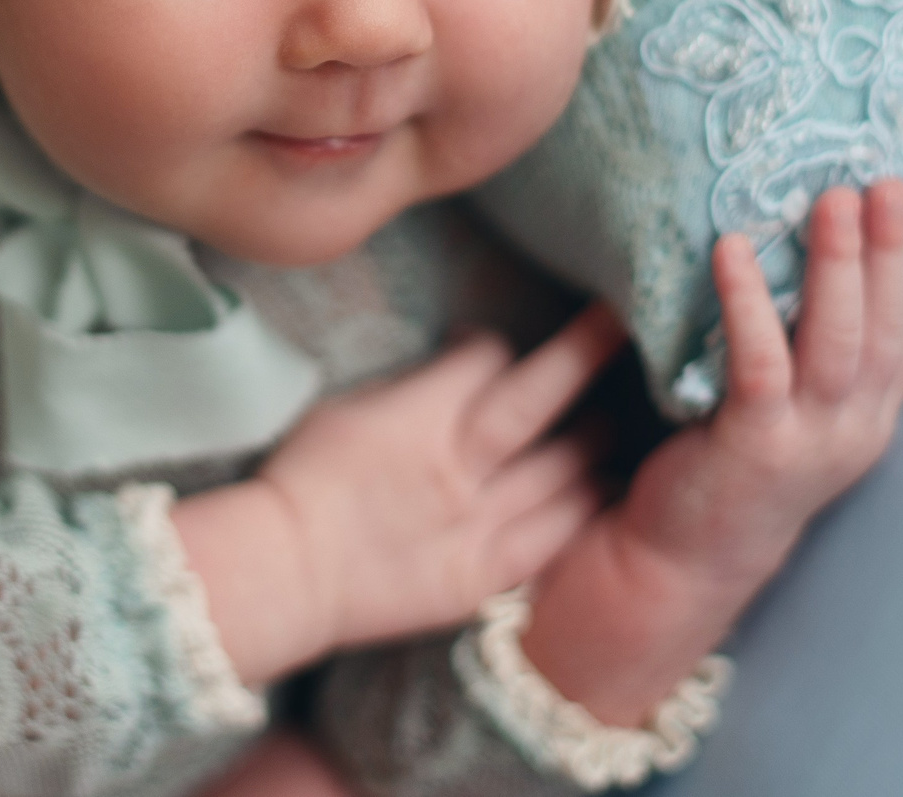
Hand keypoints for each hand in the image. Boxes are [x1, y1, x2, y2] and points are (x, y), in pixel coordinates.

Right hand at [174, 303, 623, 684]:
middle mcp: (462, 462)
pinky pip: (552, 538)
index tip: (490, 348)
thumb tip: (453, 366)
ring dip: (592, 443)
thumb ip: (410, 387)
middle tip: (618, 329)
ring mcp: (479, 520)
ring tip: (610, 426)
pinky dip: (581, 511)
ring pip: (562, 469)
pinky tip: (601, 494)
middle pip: (540, 397)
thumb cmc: (301, 482)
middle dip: (583, 354)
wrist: (285, 573)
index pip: (486, 357)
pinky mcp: (484, 573)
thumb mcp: (347, 407)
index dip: (492, 344)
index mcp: (421, 412)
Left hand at [521, 180, 902, 724]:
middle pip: (889, 332)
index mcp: (869, 417)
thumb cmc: (724, 463)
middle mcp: (854, 431)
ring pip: (839, 346)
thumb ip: (804, 345)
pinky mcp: (753, 448)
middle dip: (894, 253)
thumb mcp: (785, 405)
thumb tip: (803, 251)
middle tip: (887, 182)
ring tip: (832, 200)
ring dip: (839, 269)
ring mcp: (809, 443)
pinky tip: (731, 250)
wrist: (677, 562)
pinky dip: (748, 304)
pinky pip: (759, 366)